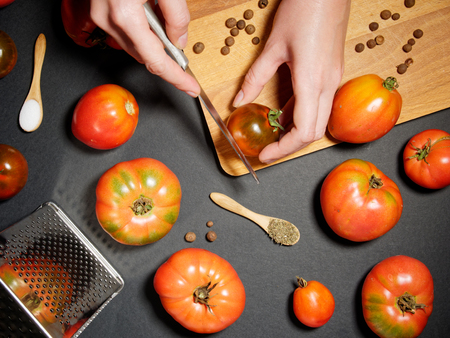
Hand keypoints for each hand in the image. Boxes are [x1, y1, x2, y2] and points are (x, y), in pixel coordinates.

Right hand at [90, 0, 199, 96]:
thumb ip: (176, 15)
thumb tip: (179, 41)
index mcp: (126, 16)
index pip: (156, 61)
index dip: (176, 78)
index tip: (189, 88)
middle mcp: (108, 21)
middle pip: (144, 56)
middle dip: (166, 57)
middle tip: (183, 55)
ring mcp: (100, 17)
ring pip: (135, 46)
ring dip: (153, 43)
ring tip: (161, 20)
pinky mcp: (98, 12)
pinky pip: (125, 33)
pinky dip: (141, 32)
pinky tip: (147, 15)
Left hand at [232, 0, 350, 162]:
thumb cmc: (305, 10)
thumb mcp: (273, 47)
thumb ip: (255, 78)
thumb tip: (239, 101)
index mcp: (312, 81)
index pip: (303, 132)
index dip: (284, 149)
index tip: (266, 155)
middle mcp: (327, 85)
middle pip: (314, 133)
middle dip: (290, 147)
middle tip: (268, 149)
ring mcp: (333, 80)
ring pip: (319, 121)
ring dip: (297, 132)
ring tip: (274, 133)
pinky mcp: (333, 73)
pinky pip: (320, 105)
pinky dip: (303, 116)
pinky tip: (286, 113)